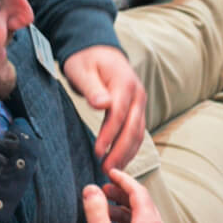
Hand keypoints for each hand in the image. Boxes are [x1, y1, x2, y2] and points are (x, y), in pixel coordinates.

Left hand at [63, 46, 146, 171]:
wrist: (99, 52)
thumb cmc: (87, 60)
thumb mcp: (82, 70)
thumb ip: (92, 88)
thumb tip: (102, 104)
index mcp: (124, 82)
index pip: (118, 114)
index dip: (109, 135)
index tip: (97, 152)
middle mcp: (137, 93)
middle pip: (133, 128)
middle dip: (120, 151)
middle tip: (106, 170)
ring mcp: (140, 102)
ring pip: (138, 133)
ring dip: (126, 154)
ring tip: (111, 171)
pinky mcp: (137, 110)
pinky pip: (137, 132)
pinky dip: (130, 149)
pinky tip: (120, 162)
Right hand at [83, 168, 171, 222]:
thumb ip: (95, 209)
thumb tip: (91, 189)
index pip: (138, 191)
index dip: (123, 179)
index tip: (110, 173)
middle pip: (143, 205)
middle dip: (123, 196)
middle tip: (104, 192)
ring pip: (146, 222)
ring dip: (127, 213)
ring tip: (107, 213)